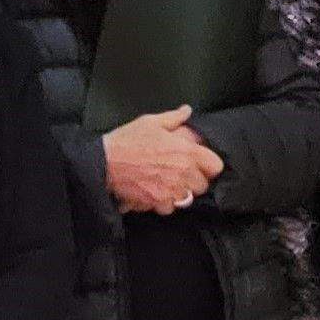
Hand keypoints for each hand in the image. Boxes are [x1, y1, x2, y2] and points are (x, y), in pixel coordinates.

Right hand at [104, 106, 221, 213]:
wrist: (104, 161)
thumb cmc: (127, 141)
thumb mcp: (151, 122)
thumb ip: (174, 118)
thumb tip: (187, 111)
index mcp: (187, 152)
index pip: (216, 166)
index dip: (209, 165)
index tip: (201, 164)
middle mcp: (183, 173)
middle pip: (202, 185)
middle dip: (193, 181)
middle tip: (180, 174)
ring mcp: (171, 189)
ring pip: (186, 198)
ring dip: (179, 193)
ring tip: (167, 184)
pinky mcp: (157, 201)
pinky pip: (168, 208)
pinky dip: (163, 203)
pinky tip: (155, 193)